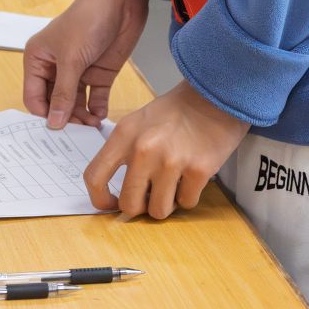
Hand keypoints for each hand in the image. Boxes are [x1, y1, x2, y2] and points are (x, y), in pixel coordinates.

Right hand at [24, 0, 149, 128]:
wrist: (121, 0)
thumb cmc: (87, 19)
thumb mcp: (71, 59)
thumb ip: (63, 94)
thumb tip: (54, 123)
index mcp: (38, 59)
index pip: (34, 97)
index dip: (43, 114)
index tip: (55, 131)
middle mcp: (56, 67)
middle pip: (55, 103)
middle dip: (65, 118)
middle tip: (77, 133)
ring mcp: (78, 72)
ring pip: (75, 104)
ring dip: (82, 117)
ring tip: (91, 126)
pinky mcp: (99, 74)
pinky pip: (95, 99)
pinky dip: (97, 110)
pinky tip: (100, 117)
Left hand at [83, 81, 248, 220]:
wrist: (214, 96)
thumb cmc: (175, 111)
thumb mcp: (138, 122)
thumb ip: (124, 153)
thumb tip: (119, 192)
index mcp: (124, 135)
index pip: (95, 177)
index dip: (100, 199)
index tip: (111, 204)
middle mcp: (144, 150)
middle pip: (129, 204)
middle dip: (139, 207)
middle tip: (149, 197)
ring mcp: (171, 161)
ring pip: (159, 211)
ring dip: (166, 204)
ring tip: (172, 185)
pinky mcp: (198, 170)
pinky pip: (187, 203)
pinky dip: (189, 196)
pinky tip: (191, 177)